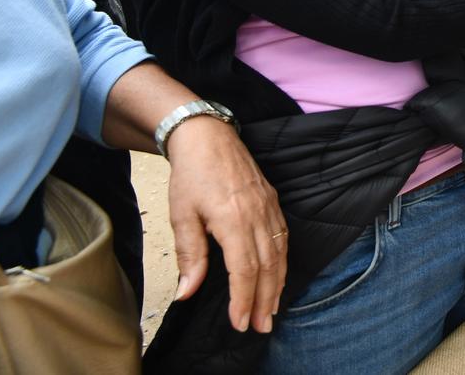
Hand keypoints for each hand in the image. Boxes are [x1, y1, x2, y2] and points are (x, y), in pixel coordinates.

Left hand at [163, 116, 286, 333]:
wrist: (209, 137)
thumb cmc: (192, 175)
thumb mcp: (181, 215)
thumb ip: (190, 255)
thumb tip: (187, 292)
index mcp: (234, 220)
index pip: (244, 270)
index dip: (243, 299)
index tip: (239, 322)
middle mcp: (258, 215)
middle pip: (268, 266)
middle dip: (265, 300)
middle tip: (261, 327)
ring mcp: (269, 208)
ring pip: (280, 254)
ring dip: (277, 285)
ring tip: (272, 310)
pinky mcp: (273, 203)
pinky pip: (283, 239)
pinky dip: (282, 263)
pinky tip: (277, 277)